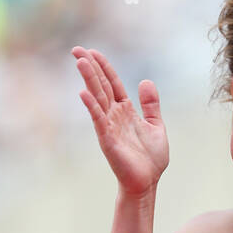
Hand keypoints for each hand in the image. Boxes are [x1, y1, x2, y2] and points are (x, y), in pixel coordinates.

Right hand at [73, 47, 168, 196]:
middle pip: (101, 86)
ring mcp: (109, 126)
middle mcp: (114, 116)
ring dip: (89, 80)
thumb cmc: (151, 159)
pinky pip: (98, 120)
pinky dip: (92, 106)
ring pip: (98, 98)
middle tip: (76, 49)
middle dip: (90, 67)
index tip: (93, 51)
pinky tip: (84, 93)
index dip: (104, 67)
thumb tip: (146, 81)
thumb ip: (151, 105)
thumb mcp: (156, 126)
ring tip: (80, 62)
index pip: (113, 83)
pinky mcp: (107, 140)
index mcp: (126, 110)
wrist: (148, 182)